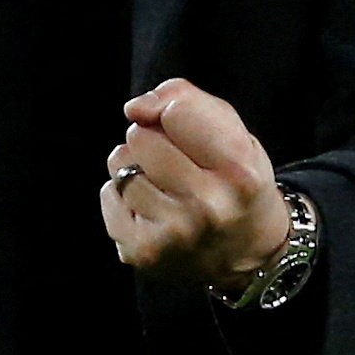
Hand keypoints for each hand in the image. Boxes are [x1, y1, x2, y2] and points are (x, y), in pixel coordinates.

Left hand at [100, 77, 291, 294]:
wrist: (247, 252)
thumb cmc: (236, 182)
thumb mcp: (235, 133)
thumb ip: (189, 102)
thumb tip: (135, 108)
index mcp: (238, 172)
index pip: (176, 111)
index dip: (173, 110)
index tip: (183, 125)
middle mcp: (207, 206)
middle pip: (140, 136)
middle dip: (152, 139)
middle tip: (176, 161)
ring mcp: (172, 233)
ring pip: (119, 163)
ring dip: (135, 166)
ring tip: (164, 185)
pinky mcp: (141, 251)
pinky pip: (108, 194)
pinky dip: (123, 195)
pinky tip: (152, 209)